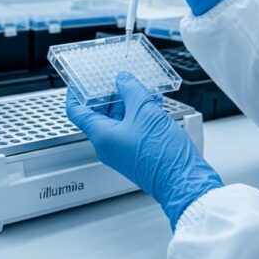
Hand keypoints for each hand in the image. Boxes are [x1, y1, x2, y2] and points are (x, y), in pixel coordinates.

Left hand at [67, 72, 222, 228]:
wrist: (183, 181)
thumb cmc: (163, 156)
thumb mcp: (146, 112)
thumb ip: (132, 90)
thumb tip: (123, 79)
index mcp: (102, 136)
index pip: (76, 111)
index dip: (75, 93)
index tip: (79, 81)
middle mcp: (108, 145)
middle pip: (98, 113)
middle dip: (108, 93)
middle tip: (117, 77)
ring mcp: (122, 149)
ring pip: (118, 119)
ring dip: (127, 101)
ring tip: (139, 86)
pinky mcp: (136, 152)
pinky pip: (131, 127)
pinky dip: (138, 112)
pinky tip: (151, 101)